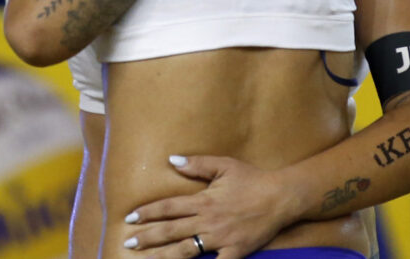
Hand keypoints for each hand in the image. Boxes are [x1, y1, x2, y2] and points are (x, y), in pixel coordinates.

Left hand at [123, 155, 296, 258]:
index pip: (169, 207)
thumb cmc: (252, 179)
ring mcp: (220, 239)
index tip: (130, 218)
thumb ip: (197, 164)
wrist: (280, 197)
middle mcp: (208, 221)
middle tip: (129, 242)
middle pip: (171, 230)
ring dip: (163, 255)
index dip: (148, 212)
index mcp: (204, 200)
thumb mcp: (225, 165)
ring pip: (185, 250)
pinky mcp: (234, 252)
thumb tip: (172, 160)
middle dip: (148, 237)